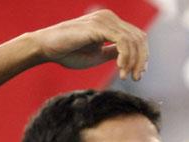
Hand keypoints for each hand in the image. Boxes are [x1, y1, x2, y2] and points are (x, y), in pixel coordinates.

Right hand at [30, 10, 148, 80]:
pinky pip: (122, 42)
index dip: (143, 57)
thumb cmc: (68, 53)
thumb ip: (115, 53)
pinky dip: (125, 57)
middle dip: (141, 60)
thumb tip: (133, 57)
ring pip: (133, 40)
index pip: (137, 37)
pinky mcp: (98, 26)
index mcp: (111, 23)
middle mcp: (109, 17)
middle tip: (135, 78)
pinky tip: (120, 70)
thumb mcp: (99, 55)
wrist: (46, 48)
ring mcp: (104, 20)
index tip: (137, 75)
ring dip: (133, 62)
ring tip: (125, 76)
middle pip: (139, 38)